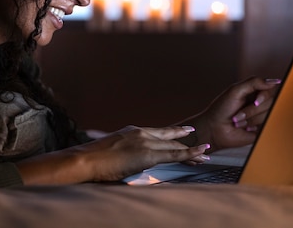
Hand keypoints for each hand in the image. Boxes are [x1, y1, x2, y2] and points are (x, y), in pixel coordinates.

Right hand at [16, 125, 209, 183]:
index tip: (185, 133)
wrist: (86, 159)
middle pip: (169, 137)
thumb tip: (128, 161)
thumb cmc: (93, 161)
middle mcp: (141, 132)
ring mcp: (146, 141)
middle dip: (185, 142)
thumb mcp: (112, 151)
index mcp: (132, 131)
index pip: (158, 133)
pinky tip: (201, 154)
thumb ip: (125, 153)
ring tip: (206, 152)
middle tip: (201, 143)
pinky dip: (190, 154)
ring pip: (175, 145)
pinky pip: (175, 154)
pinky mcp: (149, 153)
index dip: (172, 134)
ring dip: (192, 150)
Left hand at [180, 76, 280, 152]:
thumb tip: (276, 81)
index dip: (265, 95)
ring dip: (250, 119)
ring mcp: (261, 116)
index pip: (270, 89)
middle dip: (253, 109)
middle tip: (238, 114)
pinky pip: (268, 126)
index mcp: (254, 92)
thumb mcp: (235, 91)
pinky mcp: (262, 129)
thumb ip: (254, 82)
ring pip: (269, 115)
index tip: (256, 100)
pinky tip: (245, 128)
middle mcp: (259, 103)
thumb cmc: (221, 109)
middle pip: (271, 103)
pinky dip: (254, 126)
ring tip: (237, 121)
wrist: (214, 129)